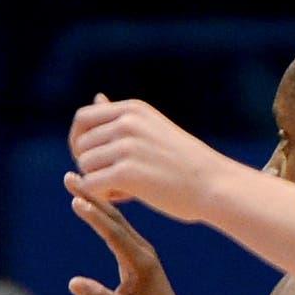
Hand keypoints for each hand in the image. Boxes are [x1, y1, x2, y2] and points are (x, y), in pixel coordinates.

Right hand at [64, 188, 180, 294]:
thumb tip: (73, 283)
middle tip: (69, 178)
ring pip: (116, 218)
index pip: (113, 233)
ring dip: (96, 200)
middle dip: (91, 196)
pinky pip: (119, 225)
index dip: (94, 216)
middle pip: (114, 217)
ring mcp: (141, 249)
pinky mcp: (138, 252)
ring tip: (76, 184)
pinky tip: (93, 203)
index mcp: (139, 262)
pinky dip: (104, 211)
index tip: (76, 199)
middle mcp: (142, 250)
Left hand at [66, 94, 239, 224]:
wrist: (214, 185)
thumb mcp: (151, 128)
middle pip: (81, 146)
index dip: (80, 141)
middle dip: (92, 165)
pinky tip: (124, 197)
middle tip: (115, 179)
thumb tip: (97, 97)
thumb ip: (121, 118)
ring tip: (125, 188)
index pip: (82, 119)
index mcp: (132, 109)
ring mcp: (126, 147)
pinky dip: (102, 196)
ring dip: (99, 181)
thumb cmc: (183, 161)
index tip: (95, 159)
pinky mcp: (126, 173)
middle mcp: (127, 123)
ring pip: (84, 167)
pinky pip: (91, 185)